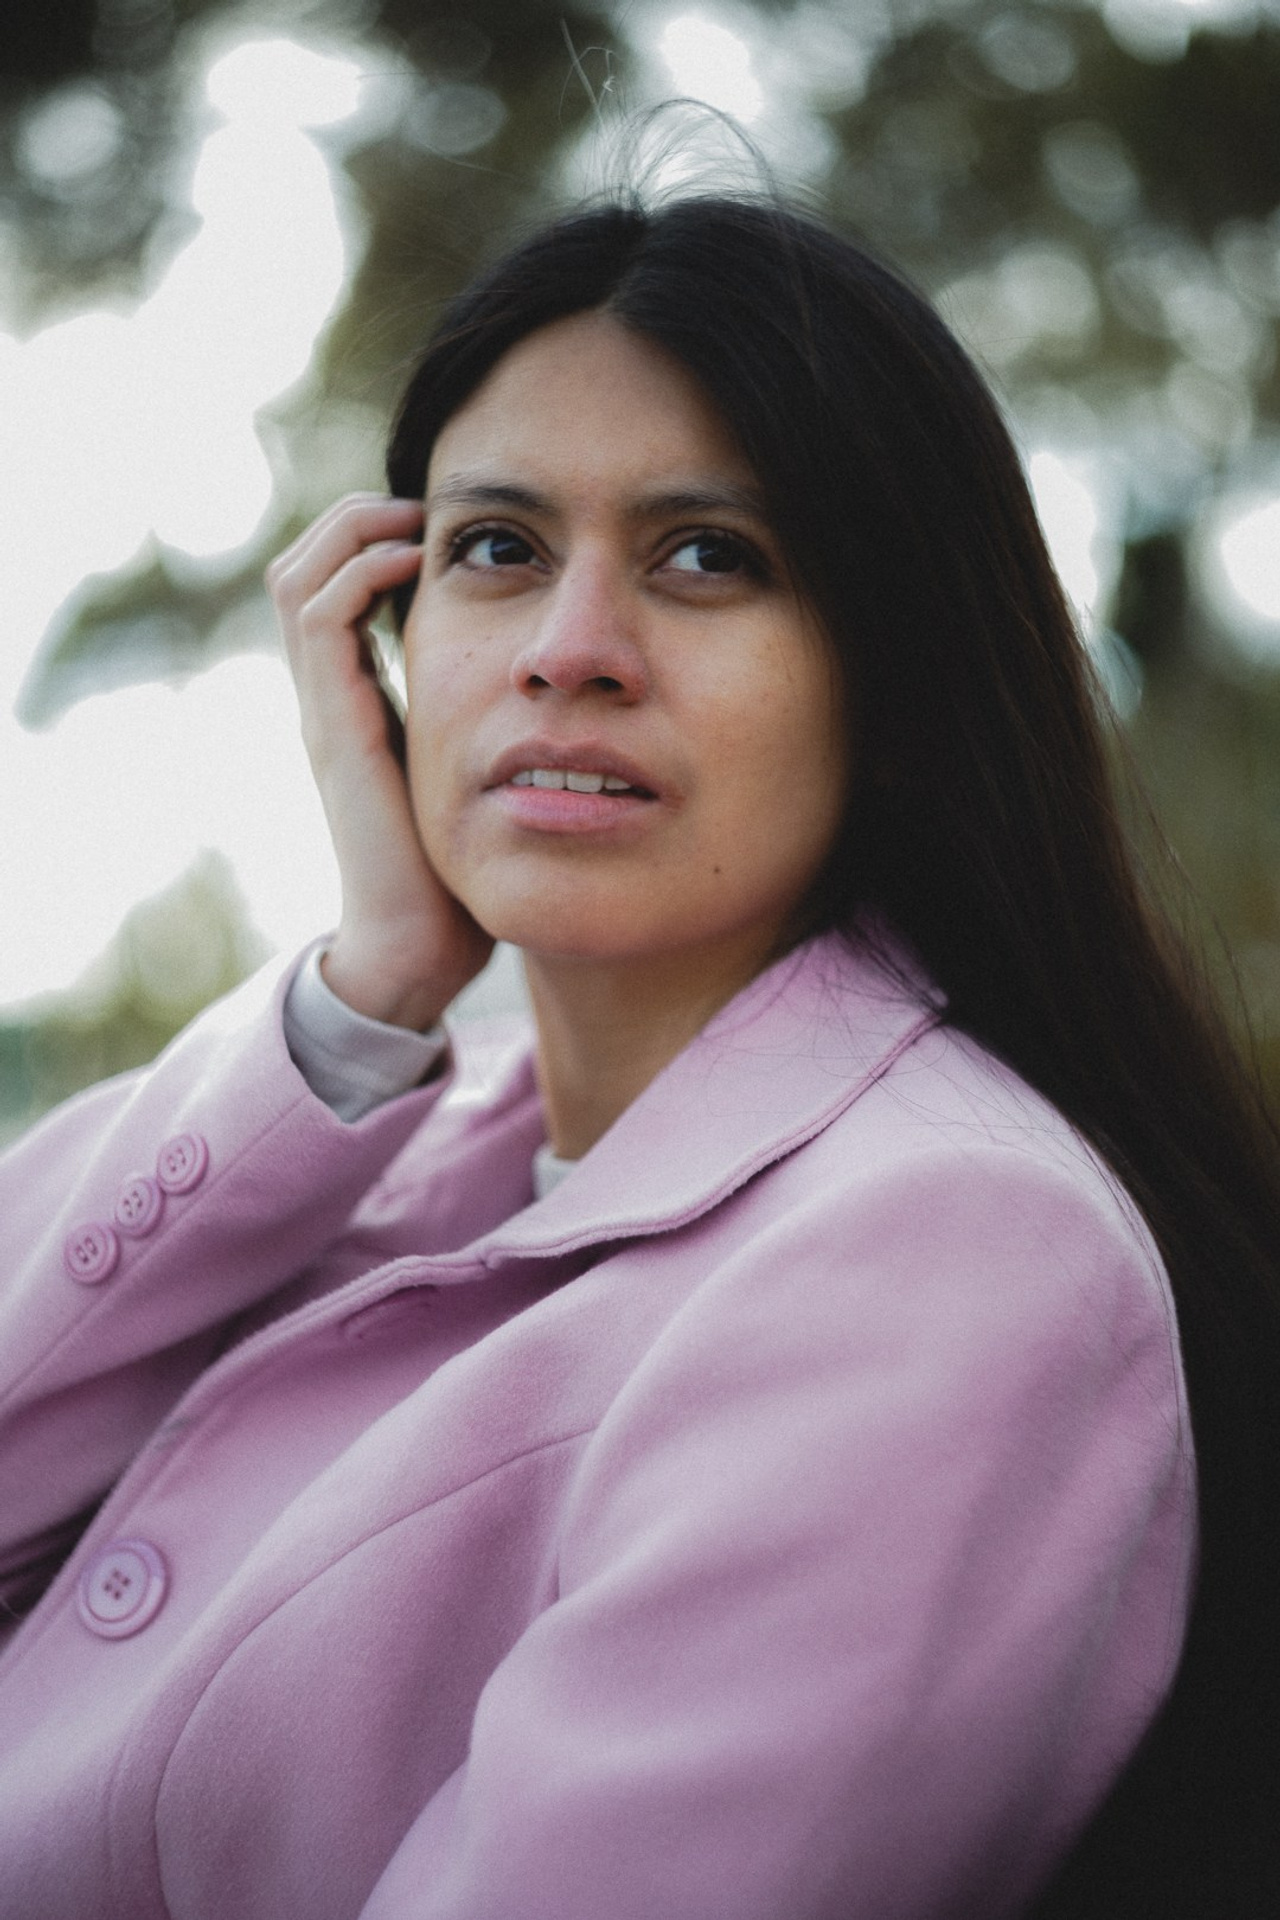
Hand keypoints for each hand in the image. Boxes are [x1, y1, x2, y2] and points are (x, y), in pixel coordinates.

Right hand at [267, 494, 493, 1029]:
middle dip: (359, 520)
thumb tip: (555, 688)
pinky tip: (420, 567)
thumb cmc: (462, 874)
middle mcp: (328, 700)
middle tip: (427, 508)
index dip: (377, 541)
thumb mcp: (479, 777)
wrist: (421, 947)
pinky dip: (363, 573)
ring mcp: (323, 712)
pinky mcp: (334, 728)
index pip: (334, 589)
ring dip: (354, 531)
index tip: (447, 531)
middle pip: (303, 568)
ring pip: (299, 578)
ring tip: (418, 520)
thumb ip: (490, 729)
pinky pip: (323, 619)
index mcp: (356, 705)